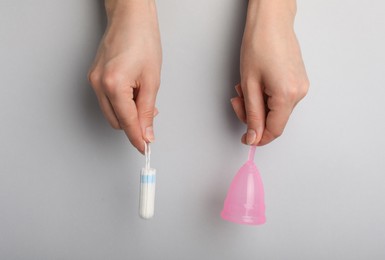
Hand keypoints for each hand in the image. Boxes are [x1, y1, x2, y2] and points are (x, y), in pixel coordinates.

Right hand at [88, 0, 161, 153]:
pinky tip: (134, 92)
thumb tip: (146, 133)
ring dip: (129, 113)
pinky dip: (122, 102)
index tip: (146, 148)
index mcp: (113, 85)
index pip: (127, 122)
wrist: (130, 19)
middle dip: (135, 123)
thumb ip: (148, 111)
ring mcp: (94, 81)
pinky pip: (108, 100)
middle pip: (117, 121)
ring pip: (112, 112)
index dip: (138, 138)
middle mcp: (99, 85)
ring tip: (144, 95)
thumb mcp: (152, 80)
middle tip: (151, 115)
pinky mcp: (94, 77)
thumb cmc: (142, 41)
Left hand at [231, 0, 308, 145]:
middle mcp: (299, 93)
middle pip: (274, 120)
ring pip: (276, 109)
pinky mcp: (298, 81)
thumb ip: (252, 115)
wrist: (270, 22)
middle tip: (238, 100)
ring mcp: (301, 86)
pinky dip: (266, 96)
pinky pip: (281, 99)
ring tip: (246, 86)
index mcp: (287, 95)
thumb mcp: (249, 85)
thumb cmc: (258, 45)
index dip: (257, 137)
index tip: (245, 139)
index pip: (274, 130)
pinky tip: (256, 83)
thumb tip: (253, 137)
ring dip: (258, 104)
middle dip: (252, 115)